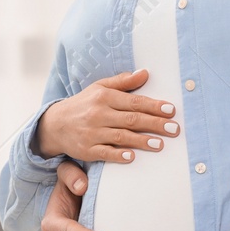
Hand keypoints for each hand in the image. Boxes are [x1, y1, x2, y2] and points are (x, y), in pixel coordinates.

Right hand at [35, 69, 179, 162]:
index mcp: (104, 97)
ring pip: (121, 136)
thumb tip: (145, 73)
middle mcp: (98, 114)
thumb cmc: (84, 104)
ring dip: (142, 141)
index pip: (134, 102)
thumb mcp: (100, 88)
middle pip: (131, 119)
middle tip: (174, 128)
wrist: (55, 124)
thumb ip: (123, 82)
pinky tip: (132, 157)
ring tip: (160, 144)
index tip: (171, 110)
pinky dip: (118, 154)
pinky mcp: (87, 150)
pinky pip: (104, 152)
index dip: (153, 106)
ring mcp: (92, 133)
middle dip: (154, 124)